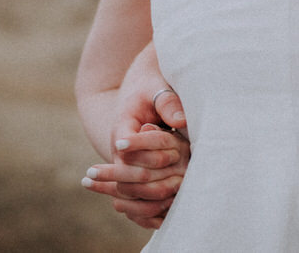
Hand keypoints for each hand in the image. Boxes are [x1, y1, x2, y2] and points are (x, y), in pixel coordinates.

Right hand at [81, 68, 187, 227]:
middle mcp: (117, 150)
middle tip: (179, 182)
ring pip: (126, 190)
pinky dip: (146, 206)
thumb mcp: (158, 87)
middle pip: (125, 173)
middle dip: (150, 179)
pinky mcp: (130, 174)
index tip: (172, 156)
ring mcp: (121, 164)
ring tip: (175, 198)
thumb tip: (181, 120)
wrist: (139, 92)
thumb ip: (168, 102)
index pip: (126, 148)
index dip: (147, 155)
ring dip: (148, 197)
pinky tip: (168, 210)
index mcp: (121, 127)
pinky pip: (132, 197)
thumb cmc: (151, 88)